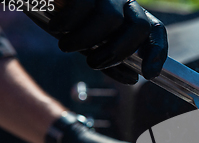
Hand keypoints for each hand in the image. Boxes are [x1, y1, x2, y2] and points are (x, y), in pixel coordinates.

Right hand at [48, 0, 167, 83]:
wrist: (40, 1)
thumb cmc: (71, 25)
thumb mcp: (92, 48)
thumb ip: (112, 63)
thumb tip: (132, 78)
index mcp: (132, 17)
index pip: (156, 31)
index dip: (157, 52)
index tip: (149, 74)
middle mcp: (124, 1)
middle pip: (139, 27)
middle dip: (118, 52)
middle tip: (93, 63)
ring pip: (111, 18)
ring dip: (87, 40)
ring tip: (66, 46)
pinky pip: (83, 6)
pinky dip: (68, 23)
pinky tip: (57, 27)